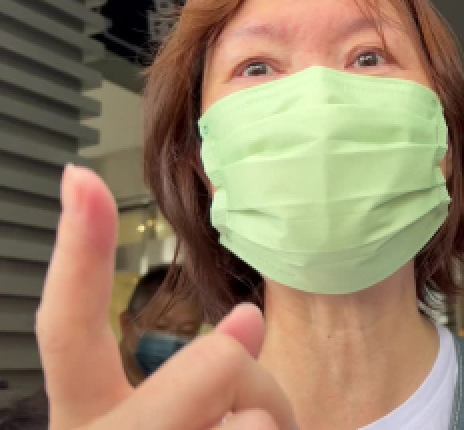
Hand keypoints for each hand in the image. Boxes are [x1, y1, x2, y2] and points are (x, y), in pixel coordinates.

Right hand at [37, 165, 295, 429]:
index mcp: (92, 415)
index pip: (71, 327)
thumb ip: (208, 369)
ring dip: (272, 423)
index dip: (79, 251)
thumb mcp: (195, 414)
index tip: (81, 179)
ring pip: (256, 413)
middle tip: (247, 418)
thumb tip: (247, 318)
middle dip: (248, 378)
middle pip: (214, 363)